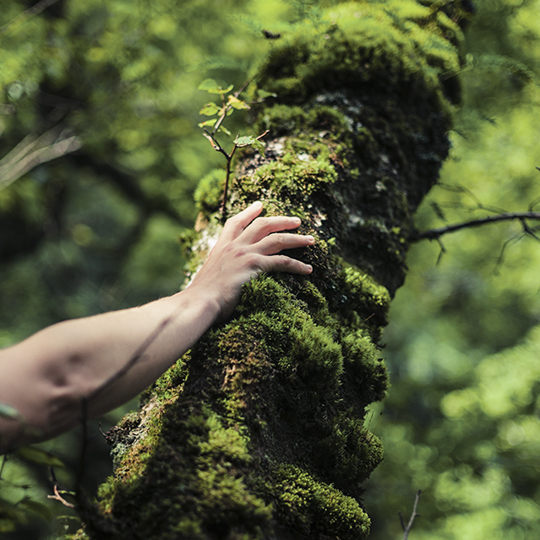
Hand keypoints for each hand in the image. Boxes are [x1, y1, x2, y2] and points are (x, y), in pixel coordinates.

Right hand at [189, 201, 313, 320]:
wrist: (199, 302)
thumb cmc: (201, 297)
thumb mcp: (207, 277)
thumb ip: (218, 272)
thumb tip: (222, 278)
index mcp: (221, 247)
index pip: (235, 223)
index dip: (248, 212)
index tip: (259, 205)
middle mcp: (234, 246)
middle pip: (262, 225)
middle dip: (282, 221)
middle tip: (297, 221)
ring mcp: (245, 254)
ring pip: (277, 240)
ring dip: (297, 239)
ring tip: (311, 240)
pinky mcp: (254, 266)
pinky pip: (283, 262)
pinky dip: (297, 265)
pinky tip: (308, 270)